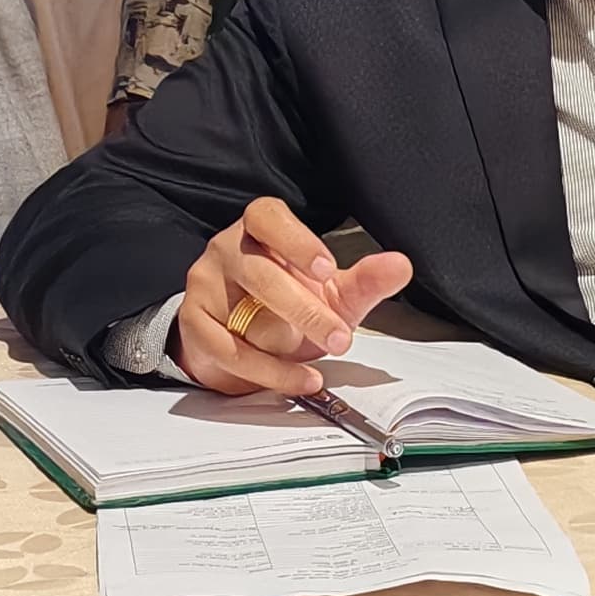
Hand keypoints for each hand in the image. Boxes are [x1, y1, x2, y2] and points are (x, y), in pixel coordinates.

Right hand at [174, 197, 416, 393]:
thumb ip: (365, 280)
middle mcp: (227, 249)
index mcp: (260, 229)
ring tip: (320, 360)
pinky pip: (230, 350)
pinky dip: (270, 372)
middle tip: (339, 337)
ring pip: (243, 315)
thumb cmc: (285, 305)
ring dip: (287, 344)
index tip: (327, 268)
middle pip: (261, 273)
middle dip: (304, 310)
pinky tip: (300, 378)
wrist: (238, 340)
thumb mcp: (331, 292)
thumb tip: (400, 266)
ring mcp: (205, 285)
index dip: (296, 240)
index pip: (268, 217)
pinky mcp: (194, 325)